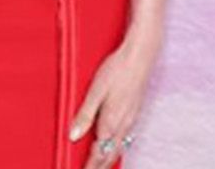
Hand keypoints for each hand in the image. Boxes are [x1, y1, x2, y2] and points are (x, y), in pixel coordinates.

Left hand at [69, 35, 157, 168]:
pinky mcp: (135, 113)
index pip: (98, 152)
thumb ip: (84, 115)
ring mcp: (131, 119)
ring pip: (119, 147)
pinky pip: (126, 138)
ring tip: (100, 165)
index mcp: (111, 121)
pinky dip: (118, 148)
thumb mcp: (95, 91)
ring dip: (109, 159)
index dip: (89, 165)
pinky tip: (115, 146)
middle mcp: (123, 124)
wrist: (140, 56)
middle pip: (110, 154)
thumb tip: (73, 136)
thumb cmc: (116, 69)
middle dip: (99, 166)